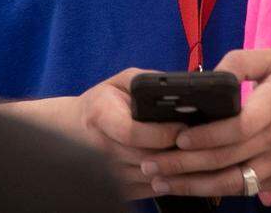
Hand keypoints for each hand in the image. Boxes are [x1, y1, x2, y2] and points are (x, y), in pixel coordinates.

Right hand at [76, 68, 186, 199]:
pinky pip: (146, 189)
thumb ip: (148, 81)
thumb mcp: (122, 80)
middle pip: (145, 158)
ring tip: (191, 155)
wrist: (74, 127)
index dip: (161, 133)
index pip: (133, 133)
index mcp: (101, 115)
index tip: (182, 127)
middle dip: (173, 151)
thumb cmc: (104, 101)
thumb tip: (178, 87)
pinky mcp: (114, 187)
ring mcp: (105, 170)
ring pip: (148, 177)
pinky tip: (176, 168)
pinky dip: (165, 181)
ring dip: (172, 168)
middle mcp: (99, 146)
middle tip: (195, 143)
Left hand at [140, 50, 270, 197]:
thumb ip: (242, 61)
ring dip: (193, 186)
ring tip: (161, 183)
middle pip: (226, 159)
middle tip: (151, 164)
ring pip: (231, 182)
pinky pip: (245, 189)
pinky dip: (217, 191)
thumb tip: (210, 74)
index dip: (205, 137)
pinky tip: (192, 189)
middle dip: (185, 165)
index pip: (236, 129)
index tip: (178, 137)